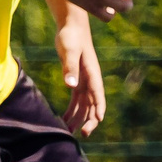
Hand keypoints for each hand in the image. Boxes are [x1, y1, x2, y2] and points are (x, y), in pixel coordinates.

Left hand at [55, 19, 106, 136]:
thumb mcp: (69, 51)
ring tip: (69, 131)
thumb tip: (71, 86)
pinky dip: (71, 109)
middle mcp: (91, 79)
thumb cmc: (71, 37)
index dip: (98, 108)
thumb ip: (69, 68)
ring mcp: (84, 80)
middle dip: (89, 119)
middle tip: (82, 134)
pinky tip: (63, 119)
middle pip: (92, 104)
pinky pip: (76, 99)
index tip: (98, 121)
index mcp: (92, 74)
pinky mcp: (76, 79)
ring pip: (84, 104)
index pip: (97, 94)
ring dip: (78, 118)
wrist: (71, 27)